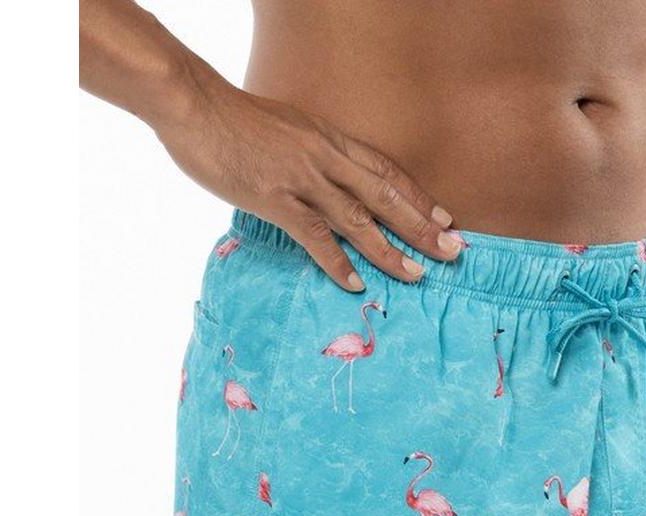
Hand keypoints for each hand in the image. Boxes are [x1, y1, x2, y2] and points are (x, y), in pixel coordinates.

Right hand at [156, 78, 459, 290]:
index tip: (444, 219)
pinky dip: (337, 261)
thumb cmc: (233, 119)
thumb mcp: (286, 129)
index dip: (418, 197)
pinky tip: (355, 282)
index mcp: (329, 139)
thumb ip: (310, 155)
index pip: (386, 170)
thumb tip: (322, 182)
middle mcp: (325, 158)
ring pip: (359, 219)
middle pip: (386, 195)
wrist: (193, 103)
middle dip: (422, 226)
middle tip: (452, 252)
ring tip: (415, 275)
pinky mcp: (276, 198)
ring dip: (389, 250)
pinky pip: (315, 235)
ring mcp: (302, 179)